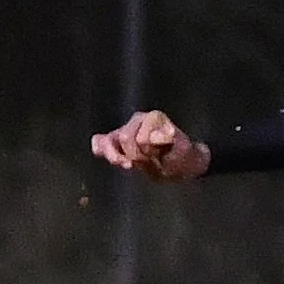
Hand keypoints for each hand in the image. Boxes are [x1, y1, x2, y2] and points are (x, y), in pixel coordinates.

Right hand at [90, 110, 208, 180]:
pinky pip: (100, 142)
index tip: (158, 157)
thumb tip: (153, 136)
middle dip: (136, 155)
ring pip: (108, 139)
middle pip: (125, 138)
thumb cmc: (182, 156)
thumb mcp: (183, 150)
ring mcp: (125, 130)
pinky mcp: (115, 141)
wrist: (180, 165)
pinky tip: (118, 161)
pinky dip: (104, 151)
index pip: (141, 136)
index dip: (147, 150)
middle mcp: (138, 120)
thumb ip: (168, 140)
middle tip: (149, 162)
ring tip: (129, 165)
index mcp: (154, 118)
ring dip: (117, 156)